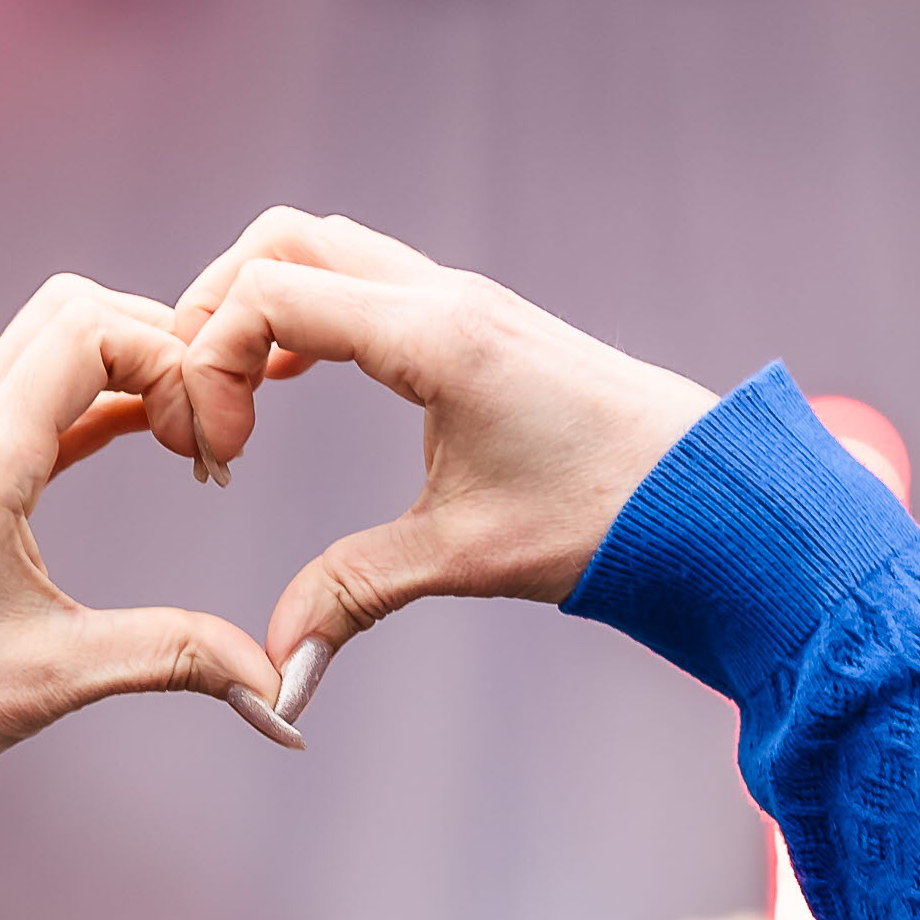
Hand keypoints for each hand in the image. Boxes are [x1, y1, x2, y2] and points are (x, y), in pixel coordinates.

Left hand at [0, 275, 299, 760]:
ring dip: (130, 367)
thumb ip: (174, 660)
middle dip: (160, 345)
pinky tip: (152, 443)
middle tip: (209, 430)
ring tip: (189, 438)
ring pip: (53, 344)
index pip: (92, 328)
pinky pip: (41, 400)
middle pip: (74, 310)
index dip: (172, 360)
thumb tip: (280, 693)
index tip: (209, 448)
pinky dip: (103, 401)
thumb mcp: (55, 678)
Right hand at [165, 211, 715, 721]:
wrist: (710, 490)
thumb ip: (354, 596)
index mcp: (433, 334)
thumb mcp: (465, 557)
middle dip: (214, 316)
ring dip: (259, 309)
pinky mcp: (469, 319)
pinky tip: (293, 382)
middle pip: (279, 243)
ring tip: (243, 403)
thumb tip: (276, 676)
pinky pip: (359, 277)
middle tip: (208, 413)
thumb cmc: (604, 513)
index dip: (211, 366)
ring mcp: (457, 297)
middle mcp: (441, 295)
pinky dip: (305, 313)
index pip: (269, 295)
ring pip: (318, 249)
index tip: (223, 459)